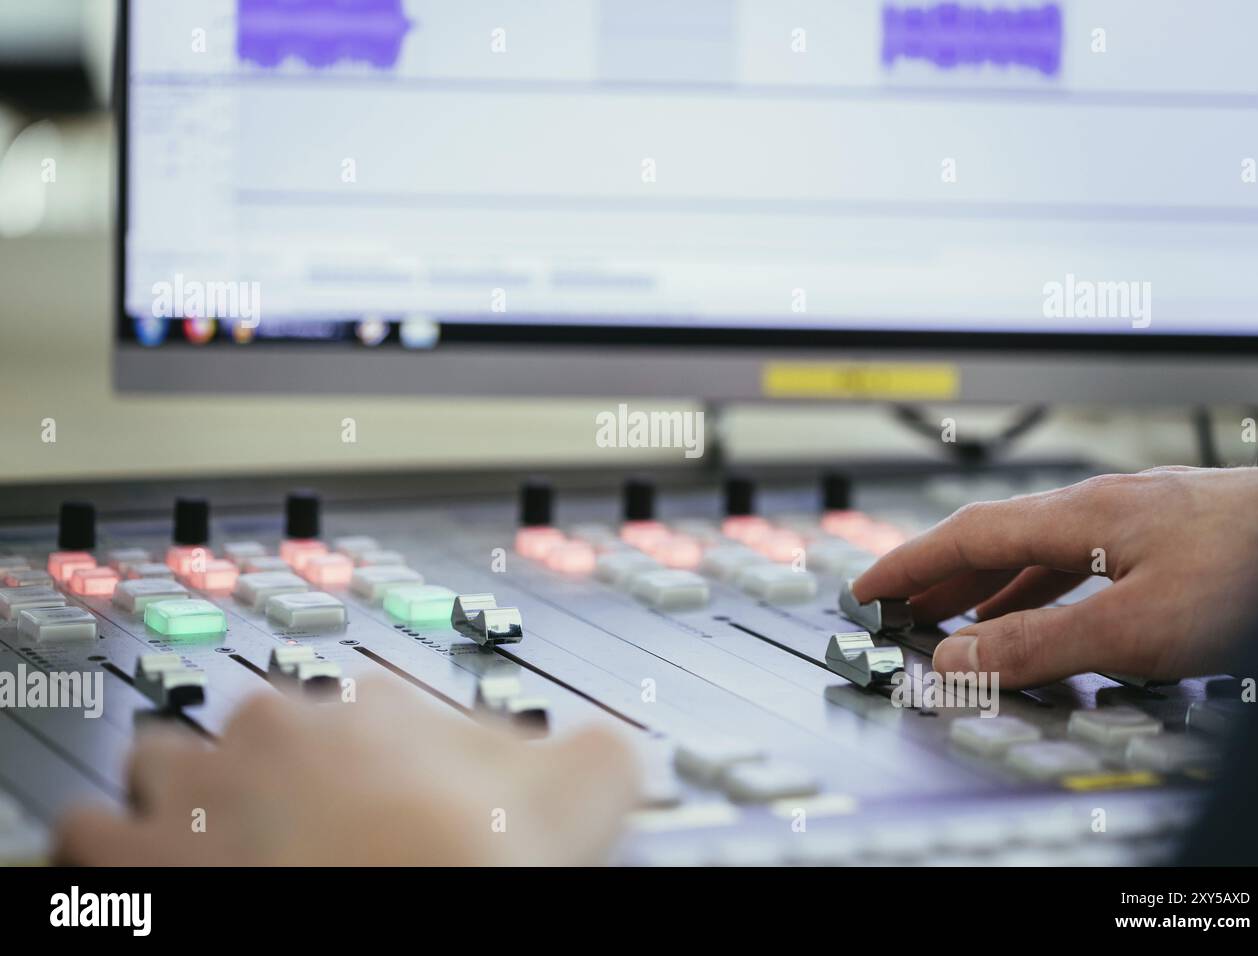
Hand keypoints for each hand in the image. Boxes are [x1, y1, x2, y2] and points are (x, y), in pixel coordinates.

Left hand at [57, 677, 638, 864]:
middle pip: (267, 723)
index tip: (398, 794)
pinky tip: (157, 875)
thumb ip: (598, 753)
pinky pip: (93, 829)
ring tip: (223, 842)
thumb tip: (617, 744)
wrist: (388, 914)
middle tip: (319, 829)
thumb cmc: (456, 873)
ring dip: (187, 797)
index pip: (380, 702)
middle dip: (285, 766)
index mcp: (379, 707)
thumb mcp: (570, 802)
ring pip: (168, 760)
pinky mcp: (131, 854)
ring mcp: (198, 788)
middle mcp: (279, 728)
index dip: (393, 752)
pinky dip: (117, 849)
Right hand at [851, 465, 1257, 687]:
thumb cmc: (1257, 568)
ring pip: (1039, 550)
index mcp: (1080, 517)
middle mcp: (1102, 508)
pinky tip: (1048, 611)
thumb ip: (1040, 643)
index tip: (867, 588)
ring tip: (959, 619)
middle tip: (899, 609)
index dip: (909, 563)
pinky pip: (1079, 560)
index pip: (965, 534)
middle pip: (995, 538)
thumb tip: (957, 657)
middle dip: (939, 576)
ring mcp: (1137, 518)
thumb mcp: (1137, 625)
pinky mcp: (1169, 535)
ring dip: (988, 585)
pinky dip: (1040, 588)